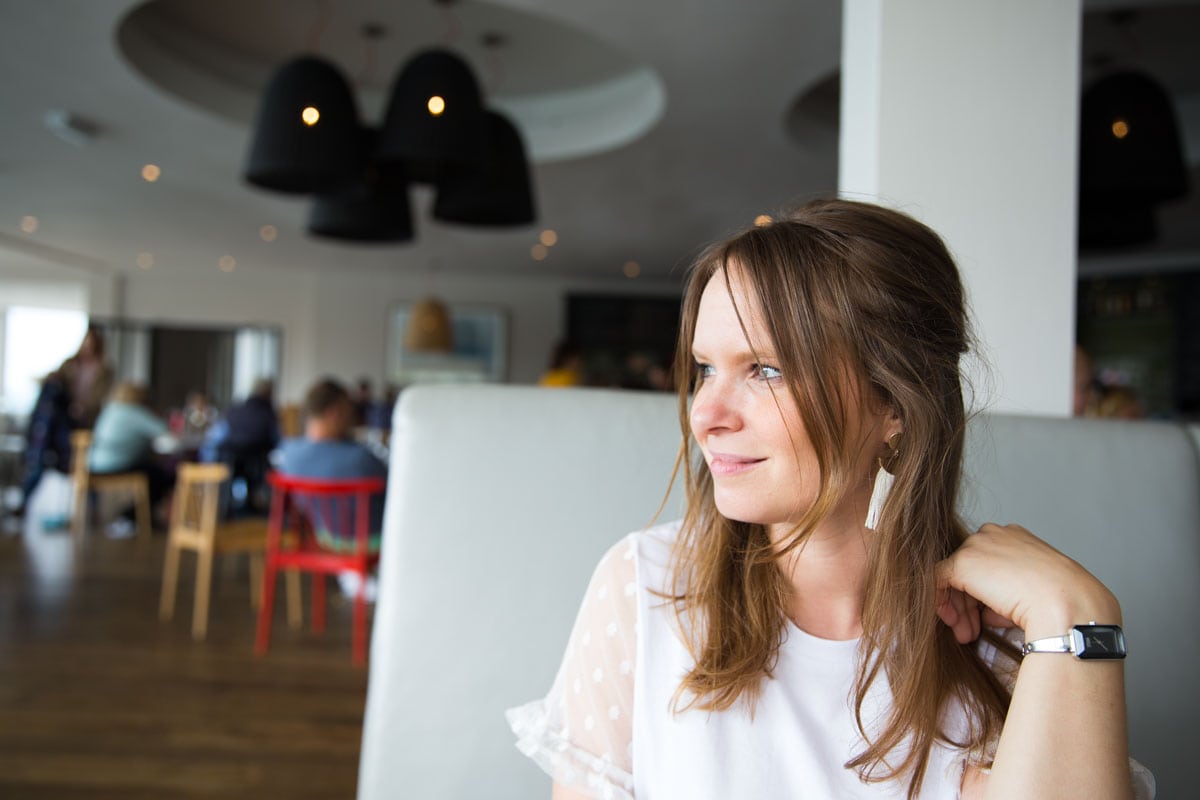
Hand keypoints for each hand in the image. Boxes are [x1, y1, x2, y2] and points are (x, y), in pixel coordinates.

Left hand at [935, 523, 1120, 643]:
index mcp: (1016, 538)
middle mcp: (994, 534)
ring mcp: (977, 545)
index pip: (988, 565)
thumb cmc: (1060, 604)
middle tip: (971, 633)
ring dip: (958, 610)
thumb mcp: (1032, 592)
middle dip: (967, 605)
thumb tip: (986, 612)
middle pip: (968, 571)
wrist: (1066, 604)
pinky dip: (940, 602)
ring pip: (953, 577)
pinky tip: (951, 622)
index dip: (982, 595)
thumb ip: (1004, 594)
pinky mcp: (963, 562)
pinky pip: (936, 580)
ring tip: (968, 636)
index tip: (985, 620)